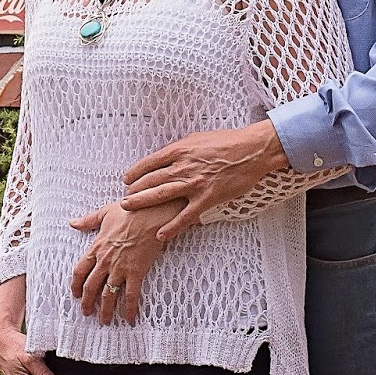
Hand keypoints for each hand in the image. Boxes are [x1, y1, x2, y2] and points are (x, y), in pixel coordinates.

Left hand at [68, 199, 179, 324]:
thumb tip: (72, 223)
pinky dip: (129, 309)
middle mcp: (105, 261)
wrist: (151, 214)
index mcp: (97, 247)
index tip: (75, 293)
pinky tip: (129, 319)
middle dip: (87, 302)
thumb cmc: (129, 211)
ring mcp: (120, 268)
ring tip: (104, 321)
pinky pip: (130, 295)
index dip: (76, 284)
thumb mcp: (104, 213)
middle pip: (91, 286)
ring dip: (105, 310)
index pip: (80, 270)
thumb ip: (87, 221)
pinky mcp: (136, 272)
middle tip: (86, 312)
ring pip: (108, 295)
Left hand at [118, 120, 288, 239]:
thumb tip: (167, 157)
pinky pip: (185, 216)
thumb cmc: (227, 142)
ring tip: (129, 209)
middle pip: (150, 180)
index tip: (127, 180)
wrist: (251, 150)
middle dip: (134, 190)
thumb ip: (180, 149)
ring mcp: (193, 184)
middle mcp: (182, 167)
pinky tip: (160, 235)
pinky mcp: (206, 199)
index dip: (135, 172)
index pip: (149, 163)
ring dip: (141, 203)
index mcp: (179, 150)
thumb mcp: (197, 139)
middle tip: (124, 199)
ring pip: (160, 195)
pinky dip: (171, 227)